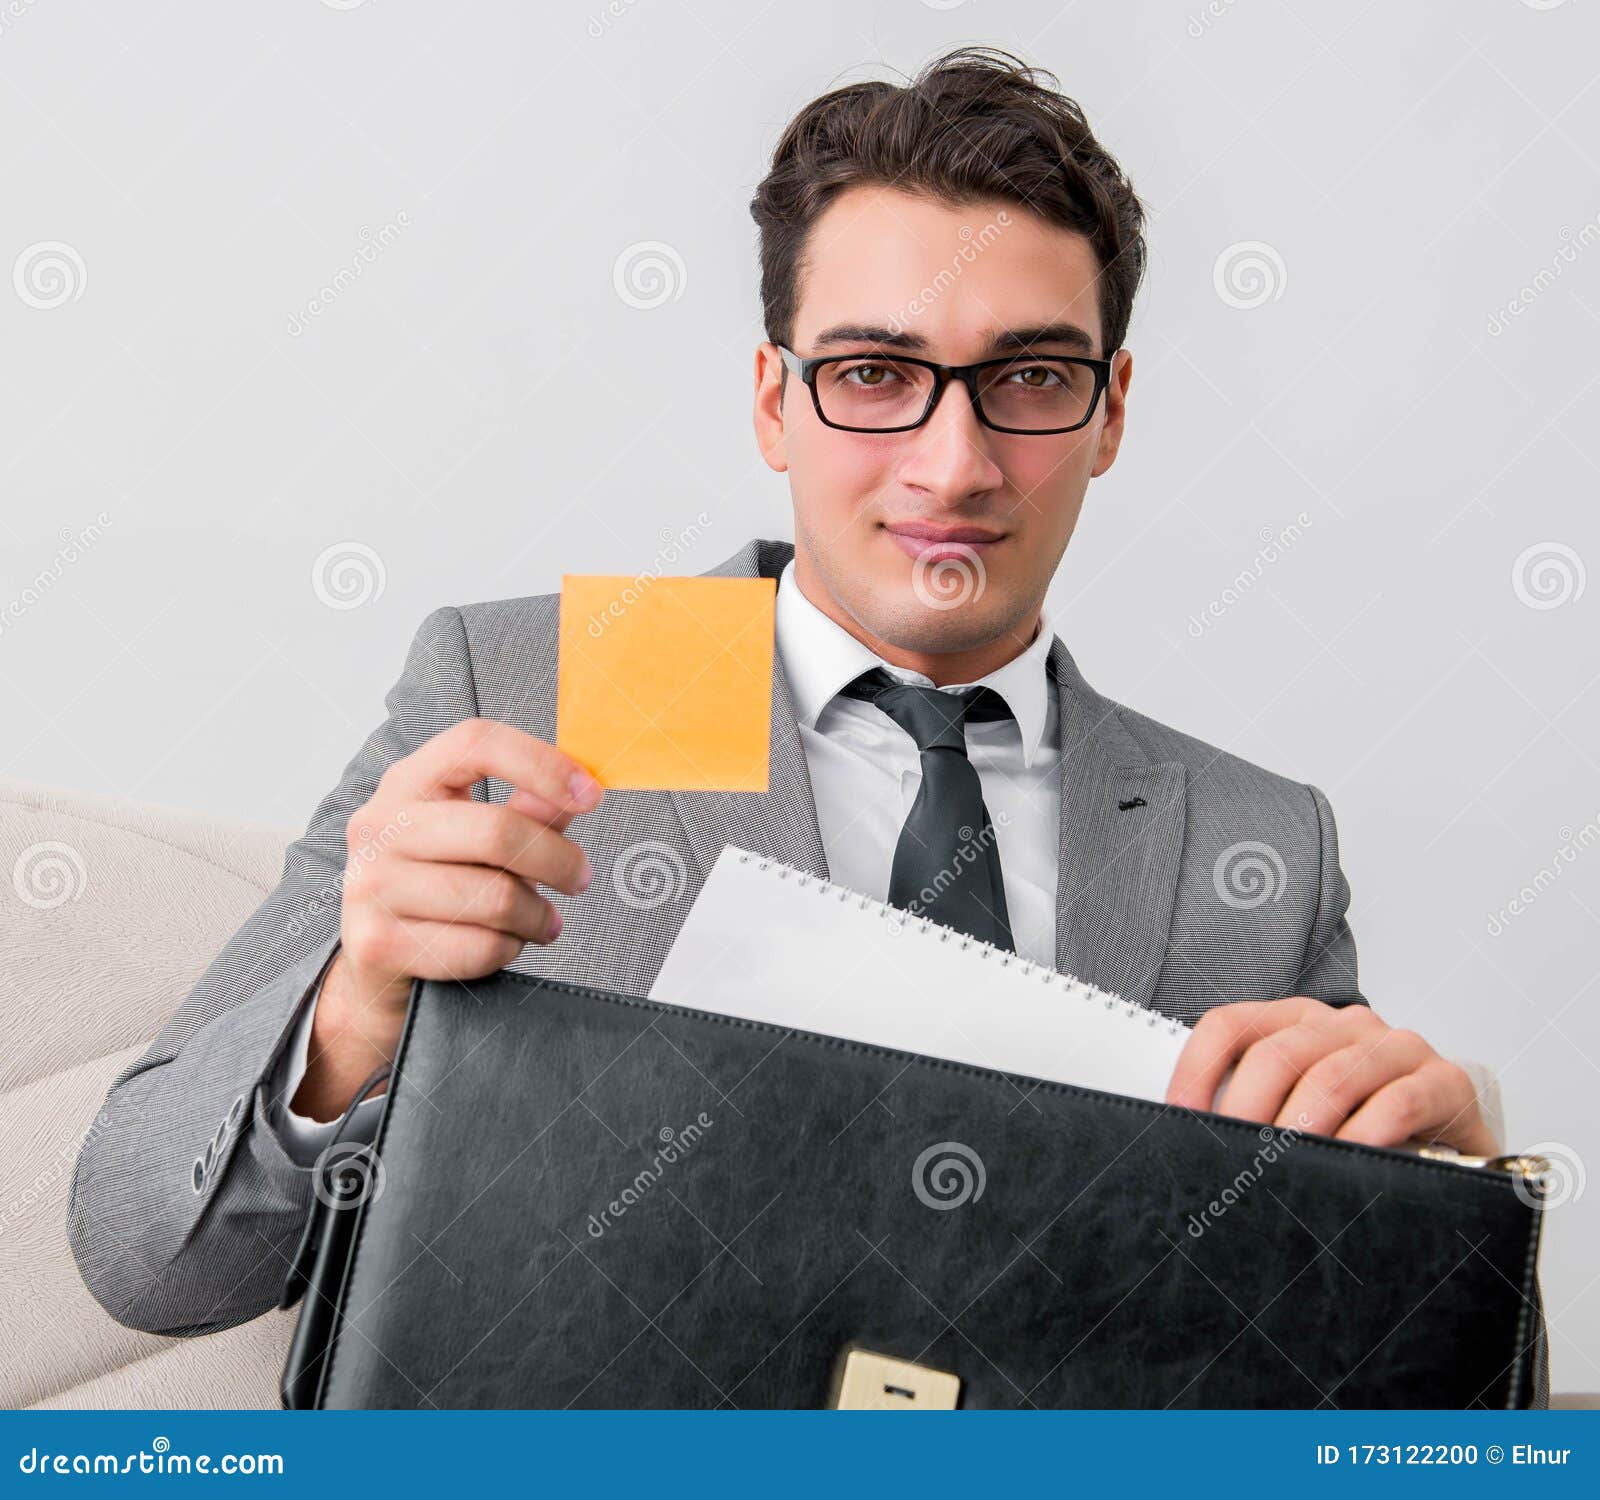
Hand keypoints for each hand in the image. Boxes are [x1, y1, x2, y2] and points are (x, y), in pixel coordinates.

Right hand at [291, 718, 600, 1120]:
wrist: (376, 958)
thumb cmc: (436, 883)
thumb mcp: (476, 835)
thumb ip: (526, 809)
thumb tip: (577, 788)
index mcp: (407, 781)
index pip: (475, 744)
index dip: (542, 764)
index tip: (590, 793)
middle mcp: (380, 825)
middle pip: (497, 831)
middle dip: (558, 860)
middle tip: (580, 877)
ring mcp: (371, 884)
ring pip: (495, 897)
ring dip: (536, 915)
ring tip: (542, 920)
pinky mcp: (377, 943)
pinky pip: (478, 947)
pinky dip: (507, 950)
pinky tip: (502, 944)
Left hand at [1164, 996, 1497, 1155]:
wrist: (1455, 1140)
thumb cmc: (1366, 1123)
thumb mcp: (1302, 1108)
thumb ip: (1256, 1107)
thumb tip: (1193, 1136)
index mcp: (1299, 1021)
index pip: (1230, 1026)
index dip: (1197, 1070)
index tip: (1180, 1117)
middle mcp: (1346, 1025)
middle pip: (1276, 1055)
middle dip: (1244, 1112)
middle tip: (1232, 1159)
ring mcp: (1397, 1049)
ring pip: (1330, 1079)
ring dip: (1299, 1129)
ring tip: (1282, 1168)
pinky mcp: (1445, 1082)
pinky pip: (1396, 1103)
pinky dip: (1363, 1136)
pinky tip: (1346, 1161)